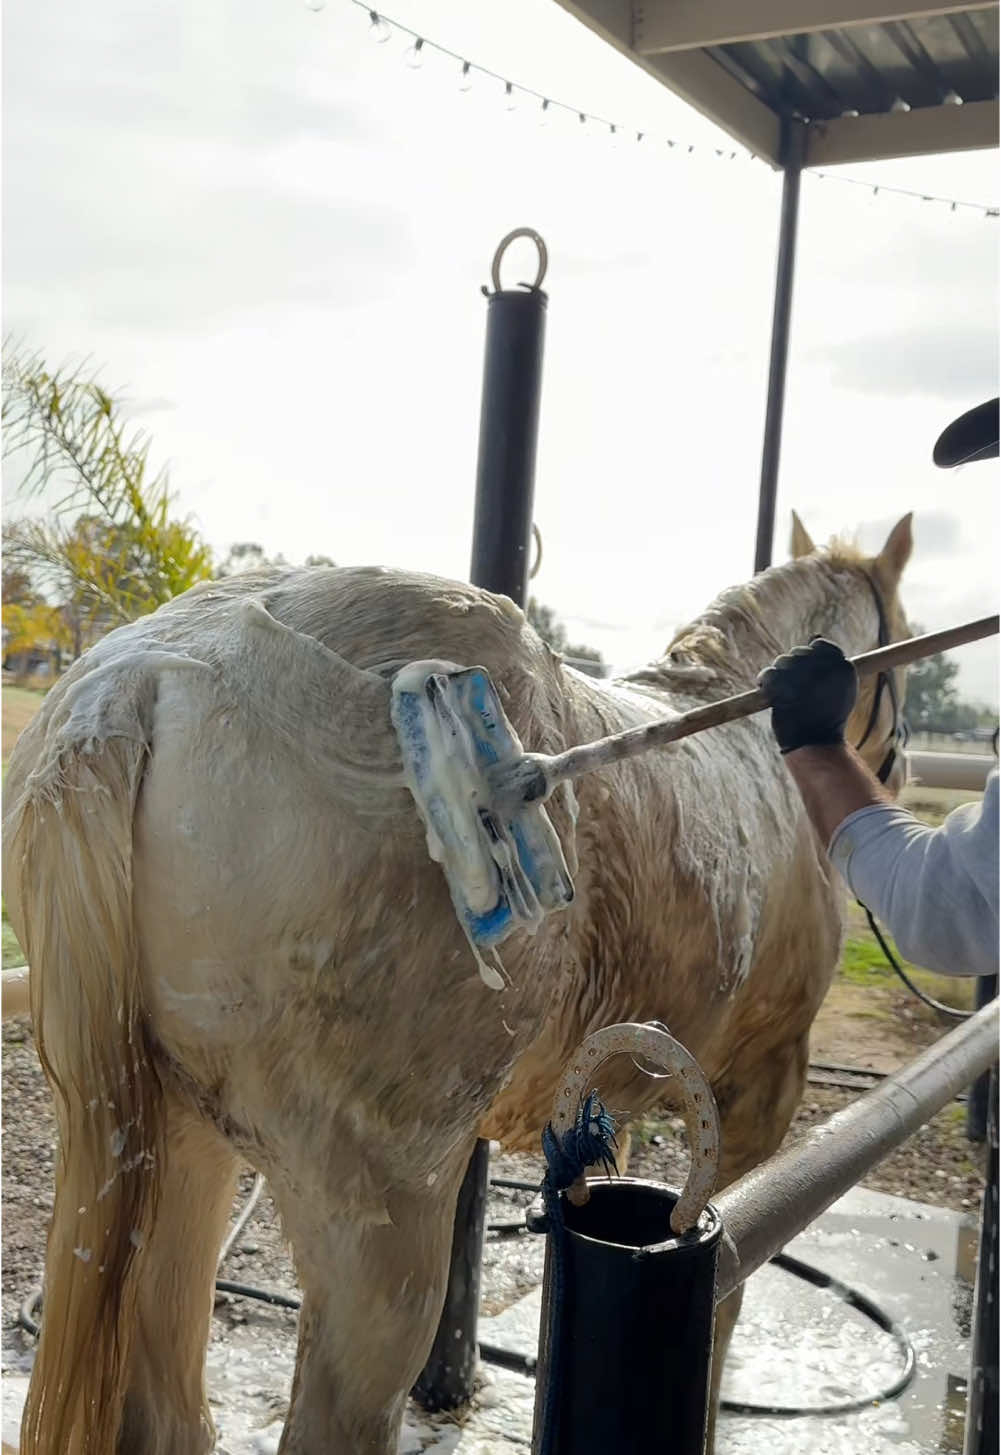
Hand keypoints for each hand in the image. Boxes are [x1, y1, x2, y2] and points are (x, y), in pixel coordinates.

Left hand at [757, 639, 857, 753]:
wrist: (816, 744)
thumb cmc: (828, 718)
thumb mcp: (839, 688)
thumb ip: (830, 662)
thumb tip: (815, 635)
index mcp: (843, 667)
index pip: (821, 645)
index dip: (810, 655)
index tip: (806, 672)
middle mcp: (824, 669)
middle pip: (800, 652)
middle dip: (792, 665)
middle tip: (792, 684)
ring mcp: (803, 677)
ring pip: (782, 661)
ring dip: (778, 673)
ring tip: (783, 690)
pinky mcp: (783, 688)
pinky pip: (769, 673)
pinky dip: (765, 681)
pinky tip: (766, 690)